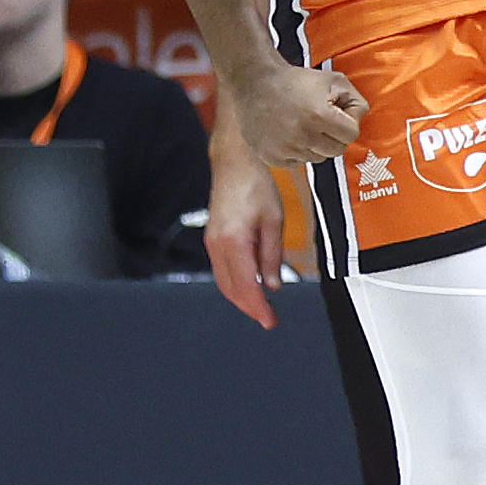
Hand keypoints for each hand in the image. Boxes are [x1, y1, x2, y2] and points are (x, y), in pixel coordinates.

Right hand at [206, 149, 286, 329]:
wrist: (235, 164)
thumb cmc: (255, 185)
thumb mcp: (274, 221)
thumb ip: (272, 256)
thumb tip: (272, 285)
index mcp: (233, 242)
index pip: (245, 286)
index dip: (258, 308)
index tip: (269, 321)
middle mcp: (217, 246)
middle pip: (231, 289)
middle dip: (250, 307)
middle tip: (269, 318)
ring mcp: (211, 243)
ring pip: (224, 282)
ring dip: (241, 298)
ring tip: (262, 307)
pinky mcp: (212, 239)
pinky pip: (222, 270)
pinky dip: (235, 284)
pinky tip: (249, 286)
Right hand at [232, 63, 368, 167]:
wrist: (256, 84)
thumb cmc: (298, 81)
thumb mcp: (334, 80)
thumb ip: (356, 101)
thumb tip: (359, 122)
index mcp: (320, 116)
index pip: (351, 135)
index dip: (348, 123)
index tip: (336, 113)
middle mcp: (302, 136)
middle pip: (337, 150)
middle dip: (334, 136)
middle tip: (321, 120)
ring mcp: (285, 149)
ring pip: (318, 158)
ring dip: (316, 144)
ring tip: (304, 124)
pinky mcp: (272, 158)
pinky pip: (299, 162)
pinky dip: (299, 151)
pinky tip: (290, 133)